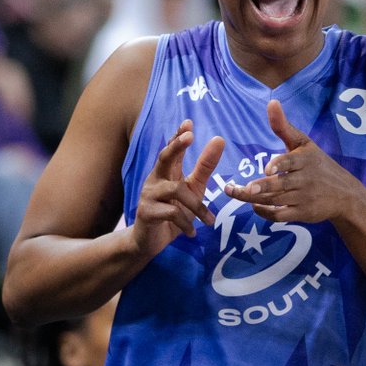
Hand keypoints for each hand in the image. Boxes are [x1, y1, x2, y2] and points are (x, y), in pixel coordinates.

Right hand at [130, 121, 223, 259]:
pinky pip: (172, 212)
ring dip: (197, 206)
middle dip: (176, 146)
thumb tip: (219, 139)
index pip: (172, 149)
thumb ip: (205, 166)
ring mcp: (149, 195)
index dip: (178, 136)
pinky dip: (187, 223)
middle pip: (164, 158)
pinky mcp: (146, 212)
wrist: (151, 242)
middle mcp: (155, 179)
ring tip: (210, 221)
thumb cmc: (174, 212)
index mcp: (167, 172)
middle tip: (190, 136)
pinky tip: (193, 233)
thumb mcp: (194, 189)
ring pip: (176, 190)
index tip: (188, 123)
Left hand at [222, 99, 353, 222]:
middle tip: (243, 188)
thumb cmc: (318, 164)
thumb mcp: (304, 144)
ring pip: (276, 200)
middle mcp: (305, 179)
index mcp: (305, 160)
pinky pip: (280, 215)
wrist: (344, 194)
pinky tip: (254, 205)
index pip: (291, 162)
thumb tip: (271, 102)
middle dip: (261, 187)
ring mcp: (304, 198)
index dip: (280, 165)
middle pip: (280, 185)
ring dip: (255, 199)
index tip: (267, 169)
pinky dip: (265, 212)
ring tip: (237, 193)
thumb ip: (283, 127)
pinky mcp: (302, 214)